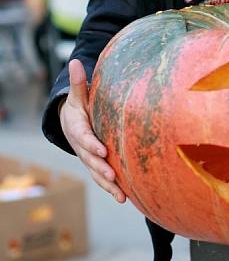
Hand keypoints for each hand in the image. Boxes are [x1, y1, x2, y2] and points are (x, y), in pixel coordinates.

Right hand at [60, 58, 126, 203]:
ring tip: (121, 196)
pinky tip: (126, 199)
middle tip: (112, 176)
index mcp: (78, 129)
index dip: (92, 145)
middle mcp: (83, 148)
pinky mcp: (97, 166)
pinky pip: (104, 179)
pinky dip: (113, 189)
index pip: (84, 138)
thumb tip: (75, 62)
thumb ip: (80, 83)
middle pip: (91, 160)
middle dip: (101, 168)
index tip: (102, 150)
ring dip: (108, 185)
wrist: (71, 124)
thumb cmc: (80, 108)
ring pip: (97, 174)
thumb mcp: (78, 96)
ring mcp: (89, 159)